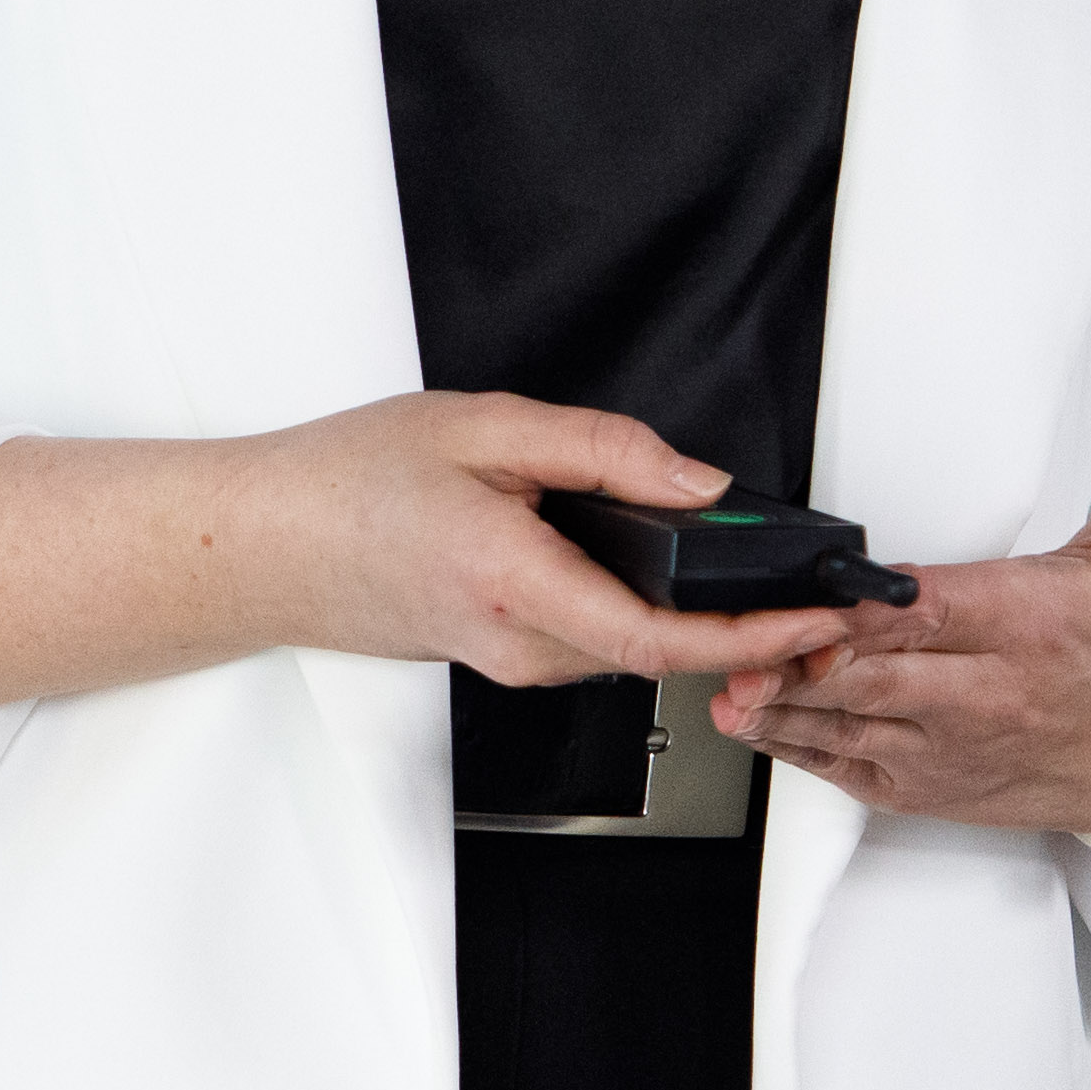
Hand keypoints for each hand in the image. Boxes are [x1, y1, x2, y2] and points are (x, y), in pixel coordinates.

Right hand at [237, 393, 873, 696]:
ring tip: (756, 570)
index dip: (756, 635)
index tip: (821, 616)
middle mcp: (521, 645)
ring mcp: (512, 663)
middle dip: (752, 625)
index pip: (663, 638)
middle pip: (665, 650)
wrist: (266, 545)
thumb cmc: (348, 484)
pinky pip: (598, 638)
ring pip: (634, 645)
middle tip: (824, 587)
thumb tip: (698, 485)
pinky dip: (648, 609)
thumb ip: (602, 449)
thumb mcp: (482, 426)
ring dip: (700, 617)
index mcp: (516, 583)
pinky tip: (654, 564)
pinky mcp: (506, 659)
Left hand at [715, 441, 1090, 857]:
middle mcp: (987, 698)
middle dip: (803, 660)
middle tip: (740, 637)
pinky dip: (799, 748)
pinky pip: (851, 771)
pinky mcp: (934, 789)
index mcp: (1028, 628)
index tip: (813, 593)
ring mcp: (954, 751)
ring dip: (781, 708)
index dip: (864, 608)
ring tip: (727, 684)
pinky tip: (753, 721)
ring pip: (849, 728)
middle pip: (875, 677)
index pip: (930, 614)